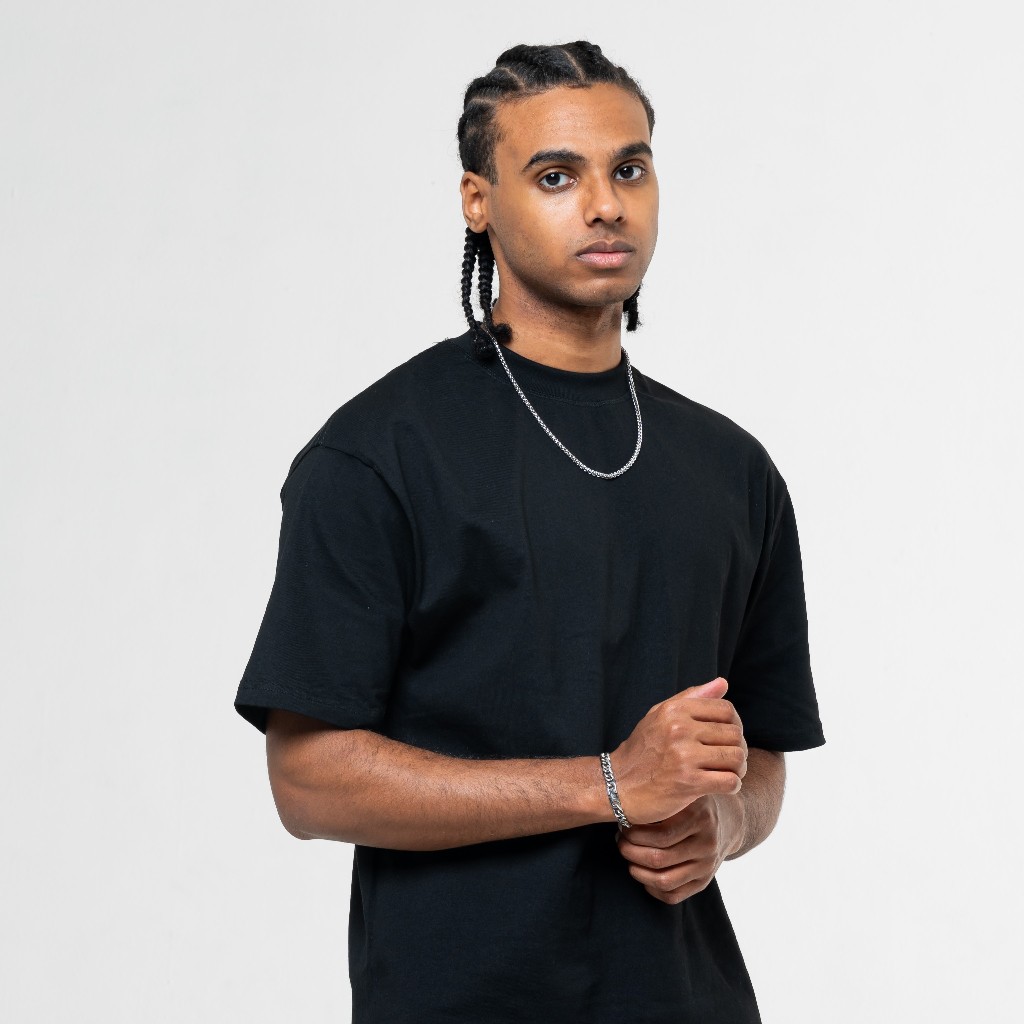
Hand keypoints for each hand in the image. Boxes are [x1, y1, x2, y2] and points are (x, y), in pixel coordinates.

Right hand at [608, 677, 746, 823]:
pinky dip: (732, 785)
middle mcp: (679, 729)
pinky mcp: (688, 782)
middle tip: (727, 760)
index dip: (734, 725)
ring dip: (737, 768)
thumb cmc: (642, 751)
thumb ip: (692, 697)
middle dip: (737, 748)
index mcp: (674, 710)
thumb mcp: (659, 716)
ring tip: (726, 772)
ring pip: (736, 757)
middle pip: (734, 734)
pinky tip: (720, 785)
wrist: (617, 786)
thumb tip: (723, 683)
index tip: (726, 739)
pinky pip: (730, 781)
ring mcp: (683, 756)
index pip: (726, 710)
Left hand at [614, 795, 741, 904]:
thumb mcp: (683, 790)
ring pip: (664, 881)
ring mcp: (707, 866)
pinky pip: (672, 896)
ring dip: (637, 871)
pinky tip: (642, 872)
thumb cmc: (693, 802)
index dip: (634, 834)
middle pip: (659, 859)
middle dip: (630, 851)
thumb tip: (622, 803)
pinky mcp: (704, 882)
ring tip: (628, 856)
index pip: (660, 835)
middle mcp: (707, 844)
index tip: (622, 824)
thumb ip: (661, 794)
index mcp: (700, 818)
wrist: (729, 820)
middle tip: (620, 840)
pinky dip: (650, 887)